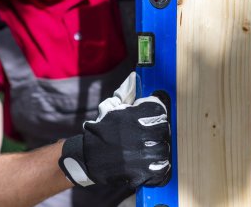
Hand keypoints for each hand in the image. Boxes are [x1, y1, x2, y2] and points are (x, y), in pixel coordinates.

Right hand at [58, 72, 170, 187]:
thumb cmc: (102, 131)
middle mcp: (136, 134)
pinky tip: (152, 162)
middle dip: (160, 131)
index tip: (155, 116)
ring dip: (160, 148)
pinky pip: (160, 168)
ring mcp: (138, 155)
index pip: (158, 110)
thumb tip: (134, 77)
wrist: (87, 157)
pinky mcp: (138, 172)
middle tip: (154, 134)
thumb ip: (125, 93)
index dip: (158, 112)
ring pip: (164, 149)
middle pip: (164, 129)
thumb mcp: (110, 108)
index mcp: (130, 116)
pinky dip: (159, 166)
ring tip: (152, 148)